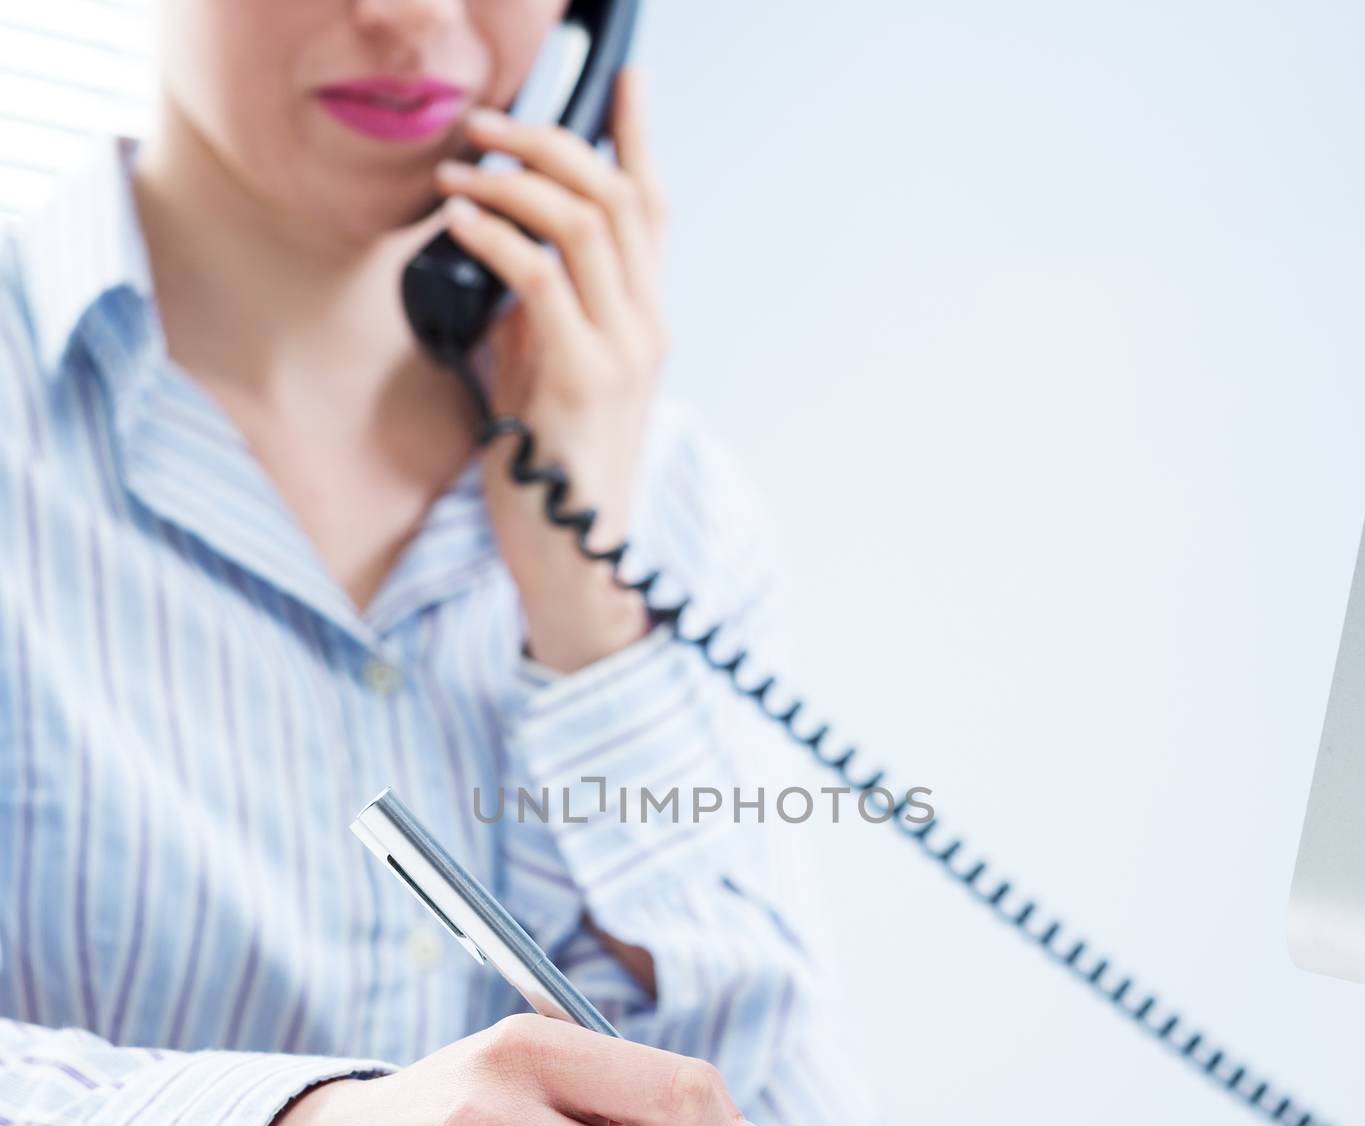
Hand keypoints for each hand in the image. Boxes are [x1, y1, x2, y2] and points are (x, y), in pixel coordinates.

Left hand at [435, 67, 666, 673]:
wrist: (575, 554)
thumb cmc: (555, 468)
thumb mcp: (549, 372)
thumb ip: (541, 312)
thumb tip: (502, 251)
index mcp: (645, 321)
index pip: (652, 207)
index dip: (638, 135)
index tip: (626, 77)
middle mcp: (646, 327)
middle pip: (616, 196)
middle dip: (550, 141)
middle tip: (489, 124)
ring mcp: (622, 352)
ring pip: (583, 223)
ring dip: (514, 179)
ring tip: (460, 168)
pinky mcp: (583, 379)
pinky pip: (540, 280)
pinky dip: (495, 237)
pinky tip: (457, 221)